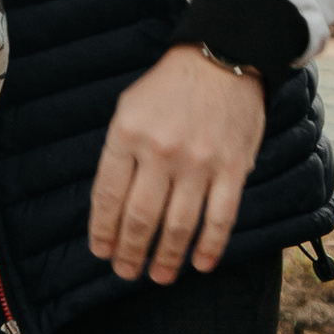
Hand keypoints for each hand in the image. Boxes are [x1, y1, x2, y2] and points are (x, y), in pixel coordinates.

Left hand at [87, 42, 268, 285]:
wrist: (223, 57)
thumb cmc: (170, 86)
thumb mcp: (129, 108)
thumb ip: (120, 152)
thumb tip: (113, 205)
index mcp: (127, 134)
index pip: (108, 196)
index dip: (103, 231)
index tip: (101, 251)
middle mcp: (161, 150)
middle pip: (140, 217)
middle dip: (130, 252)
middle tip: (125, 271)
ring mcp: (199, 161)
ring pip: (179, 225)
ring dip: (166, 258)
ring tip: (159, 276)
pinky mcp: (233, 167)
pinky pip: (221, 217)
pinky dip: (210, 246)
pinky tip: (201, 264)